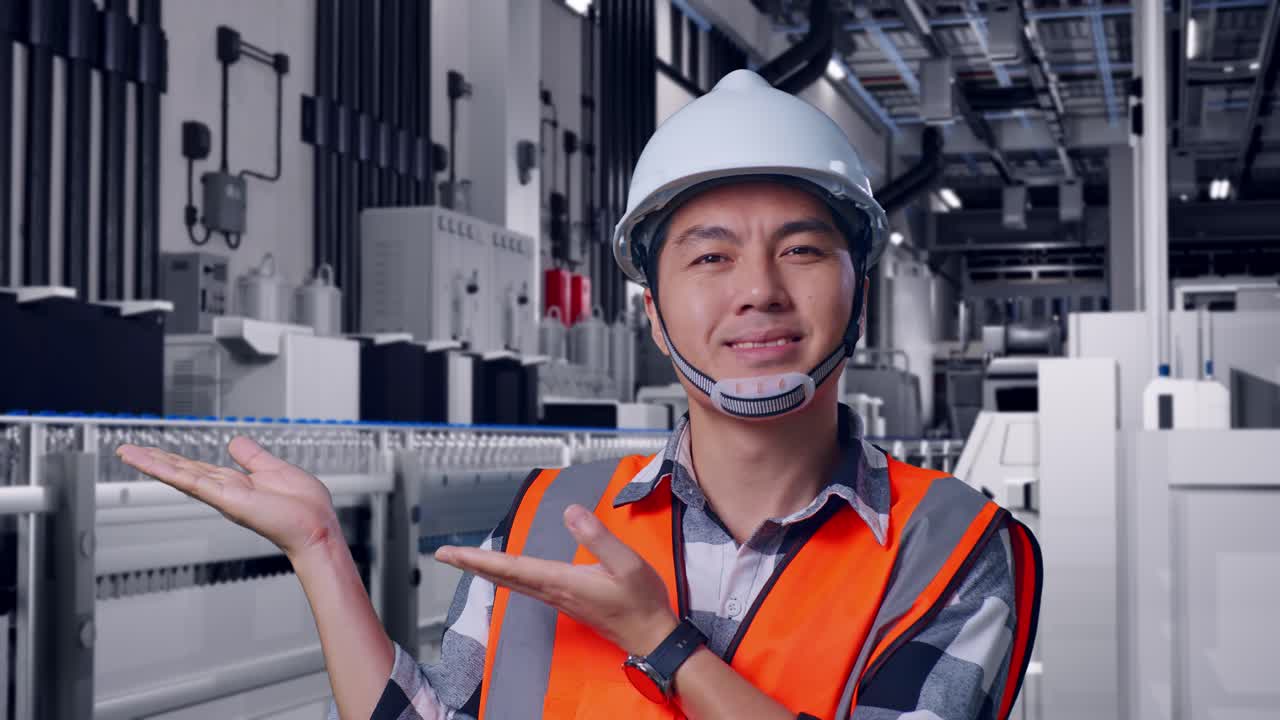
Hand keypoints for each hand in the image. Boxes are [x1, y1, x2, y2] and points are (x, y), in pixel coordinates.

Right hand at [116, 436, 340, 562]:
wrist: (315, 525)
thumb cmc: (304, 506)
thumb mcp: (274, 469)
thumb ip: (252, 456)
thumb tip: (235, 441)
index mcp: (236, 483)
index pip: (198, 469)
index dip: (176, 460)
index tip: (154, 451)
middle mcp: (224, 490)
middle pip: (182, 471)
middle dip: (155, 460)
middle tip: (128, 450)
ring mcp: (221, 495)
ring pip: (180, 475)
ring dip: (152, 463)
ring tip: (126, 452)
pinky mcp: (224, 498)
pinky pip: (191, 481)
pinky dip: (169, 471)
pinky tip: (149, 462)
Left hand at [434, 504, 678, 656]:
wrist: (652, 637)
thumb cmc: (642, 602)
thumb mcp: (626, 564)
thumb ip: (598, 537)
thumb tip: (571, 512)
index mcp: (562, 581)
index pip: (511, 568)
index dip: (478, 559)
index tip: (451, 553)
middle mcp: (553, 592)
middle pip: (503, 577)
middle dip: (472, 565)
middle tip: (443, 554)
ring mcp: (558, 599)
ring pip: (513, 583)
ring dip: (487, 570)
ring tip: (467, 559)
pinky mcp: (567, 601)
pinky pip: (527, 587)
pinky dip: (508, 576)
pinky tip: (506, 572)